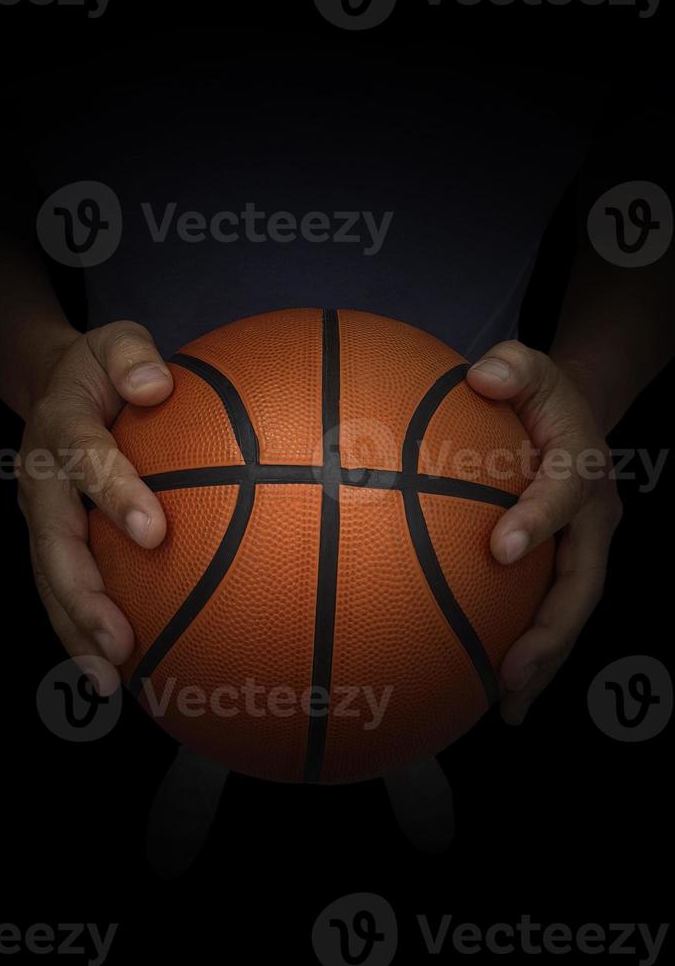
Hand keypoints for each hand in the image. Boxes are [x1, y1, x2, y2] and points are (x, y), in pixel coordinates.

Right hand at [16, 322, 172, 693]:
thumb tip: (157, 385)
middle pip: (54, 543)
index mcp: (62, 426)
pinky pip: (60, 586)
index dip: (114, 493)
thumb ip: (134, 356)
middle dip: (82, 596)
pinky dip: (80, 629)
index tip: (154, 532)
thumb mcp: (116, 342)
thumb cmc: (101, 369)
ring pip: (50, 579)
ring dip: (76, 630)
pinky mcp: (50, 538)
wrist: (53, 385)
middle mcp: (42, 479)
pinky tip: (114, 670)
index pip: (86, 460)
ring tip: (110, 679)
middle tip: (118, 642)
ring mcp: (41, 514)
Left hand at [466, 341, 622, 724]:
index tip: (500, 547)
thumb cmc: (537, 399)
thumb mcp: (528, 368)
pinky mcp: (568, 569)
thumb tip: (480, 376)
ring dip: (544, 661)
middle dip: (551, 630)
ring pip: (570, 614)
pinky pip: (552, 615)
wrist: (573, 422)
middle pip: (582, 583)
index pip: (562, 494)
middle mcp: (592, 519)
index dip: (537, 519)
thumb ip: (510, 366)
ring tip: (507, 707)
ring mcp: (584, 550)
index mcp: (579, 467)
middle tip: (512, 672)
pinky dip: (533, 656)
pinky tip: (498, 694)